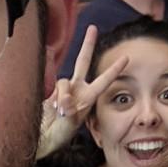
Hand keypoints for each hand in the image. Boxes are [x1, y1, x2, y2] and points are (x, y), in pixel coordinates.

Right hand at [36, 26, 127, 158]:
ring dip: (61, 96)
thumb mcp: (67, 127)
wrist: (41, 139)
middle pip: (83, 61)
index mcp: (88, 98)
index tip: (127, 58)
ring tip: (59, 113)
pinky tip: (51, 108)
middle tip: (93, 28)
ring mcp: (63, 88)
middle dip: (87, 45)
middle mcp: (77, 89)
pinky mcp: (49, 90)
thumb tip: (66, 97)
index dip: (114, 69)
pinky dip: (52, 96)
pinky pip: (52, 86)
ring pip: (63, 80)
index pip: (103, 80)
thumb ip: (69, 112)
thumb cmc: (58, 136)